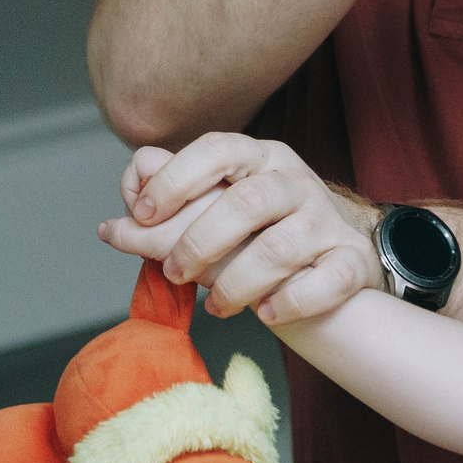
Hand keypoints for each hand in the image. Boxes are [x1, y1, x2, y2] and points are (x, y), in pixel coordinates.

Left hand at [102, 134, 384, 322]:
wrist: (334, 262)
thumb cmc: (260, 237)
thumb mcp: (212, 215)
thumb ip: (165, 215)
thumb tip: (111, 227)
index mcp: (258, 158)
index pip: (217, 149)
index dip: (174, 179)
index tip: (142, 215)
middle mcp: (295, 181)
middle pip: (246, 201)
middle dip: (199, 242)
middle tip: (174, 274)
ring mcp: (326, 221)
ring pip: (280, 247)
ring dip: (236, 283)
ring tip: (216, 305)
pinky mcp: (351, 261)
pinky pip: (326, 281)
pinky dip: (290, 303)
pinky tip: (266, 313)